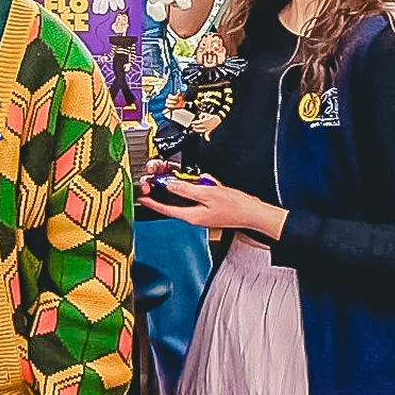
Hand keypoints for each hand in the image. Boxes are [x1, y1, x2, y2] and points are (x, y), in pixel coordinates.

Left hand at [138, 174, 286, 237]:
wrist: (252, 213)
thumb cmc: (235, 207)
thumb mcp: (208, 193)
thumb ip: (187, 189)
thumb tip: (171, 185)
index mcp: (191, 216)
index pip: (164, 209)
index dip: (151, 201)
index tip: (141, 195)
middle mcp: (194, 216)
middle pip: (172, 202)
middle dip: (164, 190)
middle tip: (156, 179)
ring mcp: (200, 213)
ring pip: (183, 198)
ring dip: (181, 187)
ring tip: (181, 178)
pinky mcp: (206, 208)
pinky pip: (194, 196)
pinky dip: (194, 188)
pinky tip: (201, 182)